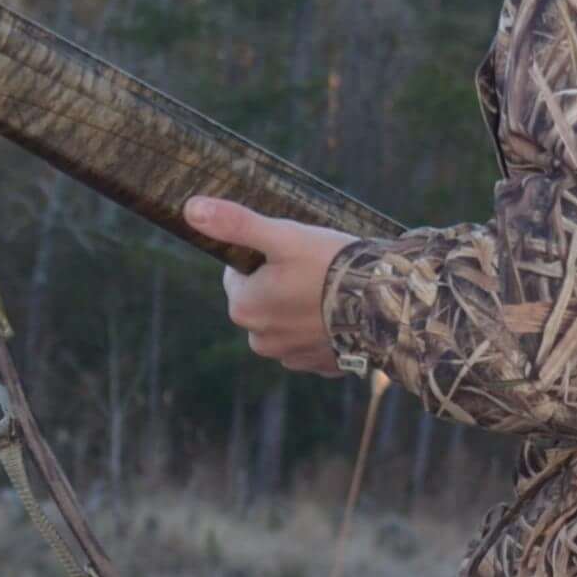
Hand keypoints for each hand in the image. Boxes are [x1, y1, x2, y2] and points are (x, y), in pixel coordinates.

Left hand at [185, 195, 352, 374]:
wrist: (386, 304)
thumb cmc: (330, 266)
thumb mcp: (281, 236)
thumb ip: (235, 224)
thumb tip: (189, 208)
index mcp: (243, 309)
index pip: (239, 274)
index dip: (263, 257)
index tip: (291, 252)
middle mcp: (261, 342)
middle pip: (263, 300)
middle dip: (283, 285)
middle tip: (315, 268)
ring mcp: (293, 358)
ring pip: (289, 322)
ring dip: (304, 308)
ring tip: (332, 291)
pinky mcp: (323, 367)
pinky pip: (315, 342)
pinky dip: (325, 329)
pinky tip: (344, 314)